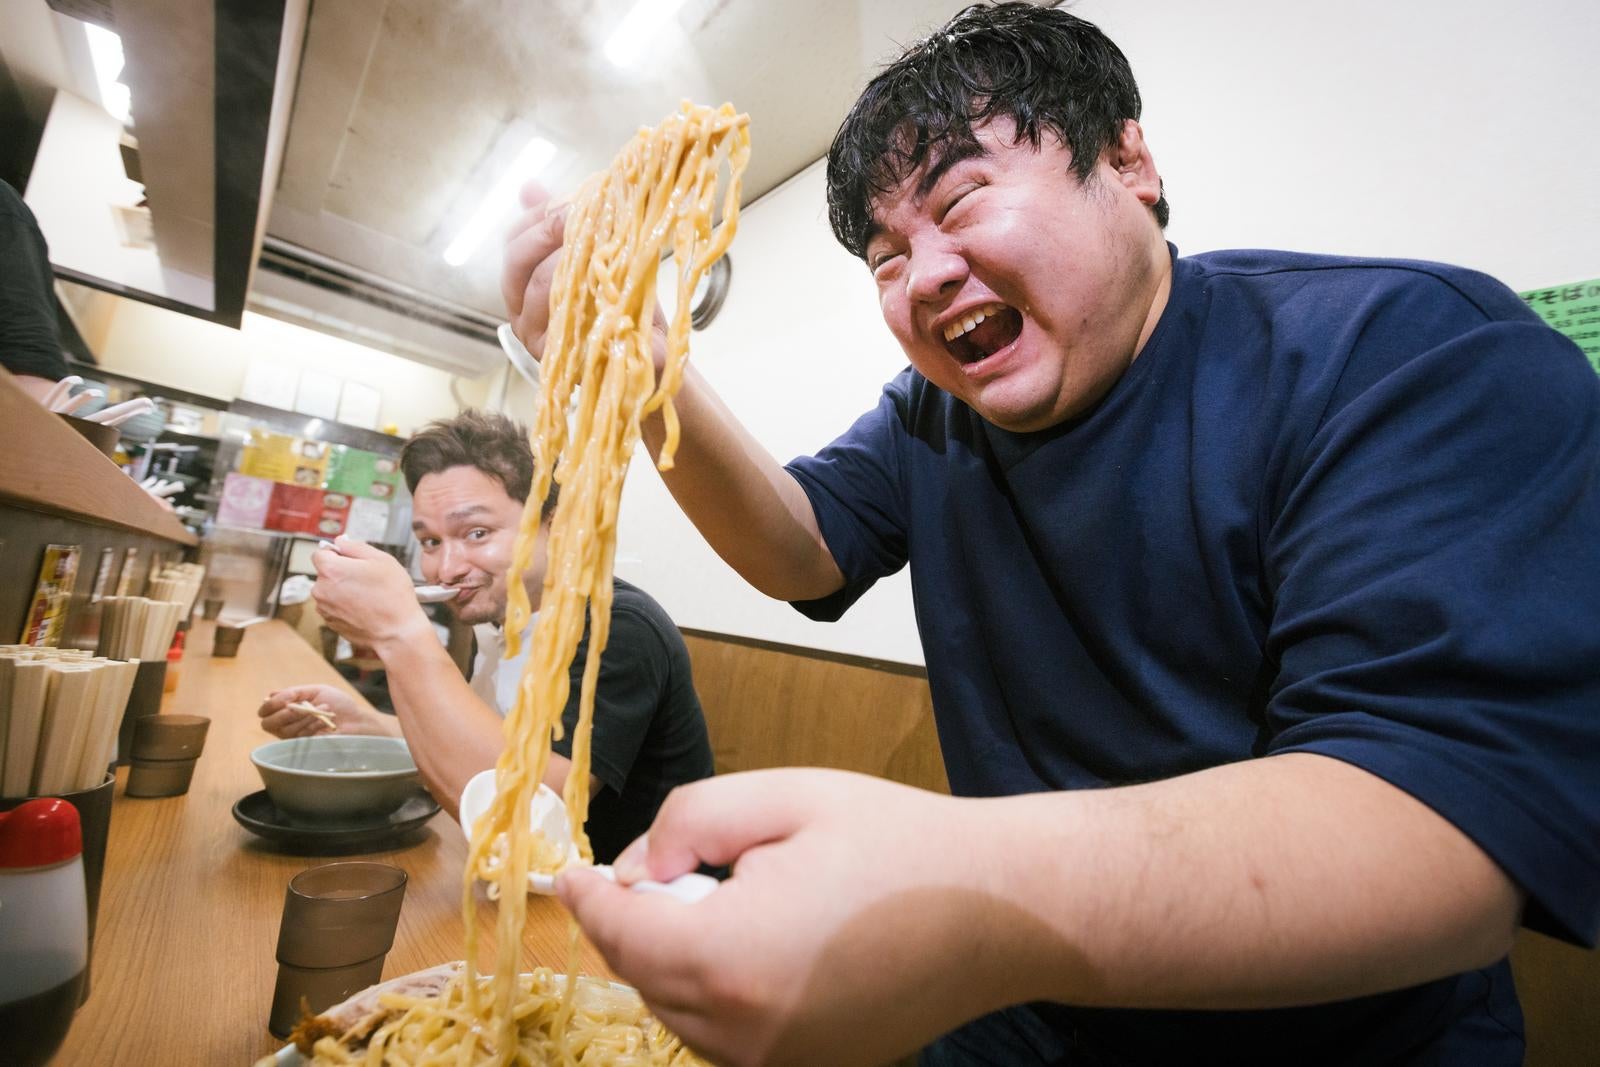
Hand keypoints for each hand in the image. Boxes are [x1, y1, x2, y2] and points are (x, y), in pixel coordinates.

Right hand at [257, 684, 398, 737]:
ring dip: (303, 717)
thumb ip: (294, 692)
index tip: (288, 698)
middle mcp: (285, 724)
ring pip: (285, 730)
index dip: (271, 704)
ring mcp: (293, 737)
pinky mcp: (304, 746)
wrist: (355, 720)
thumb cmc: (337, 703)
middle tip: (300, 705)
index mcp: (286, 708)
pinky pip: (298, 737)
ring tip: (322, 708)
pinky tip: (322, 720)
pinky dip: (310, 725)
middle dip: (284, 713)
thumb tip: (271, 694)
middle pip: (268, 724)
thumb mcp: (316, 691)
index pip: (265, 710)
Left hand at [311, 537, 431, 653]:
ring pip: (329, 590)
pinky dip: (345, 605)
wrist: (396, 632)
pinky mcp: (330, 623)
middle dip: (341, 573)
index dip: (336, 553)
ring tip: (367, 595)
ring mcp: (324, 608)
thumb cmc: (392, 595)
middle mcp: (321, 589)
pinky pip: (334, 606)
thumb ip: (355, 546)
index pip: (319, 553)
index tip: (350, 559)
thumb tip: (340, 542)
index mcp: (330, 570)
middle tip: (366, 578)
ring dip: (343, 590)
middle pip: (325, 573)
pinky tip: (364, 608)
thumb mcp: (381, 559)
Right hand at [501, 182, 668, 372]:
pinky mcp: (558, 358)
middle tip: (582, 215)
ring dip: (569, 257)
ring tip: (598, 241)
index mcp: (522, 283)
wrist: (652, 351)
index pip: (514, 239)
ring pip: (539, 286)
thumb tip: (528, 186)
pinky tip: (606, 277)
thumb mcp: (595, 256)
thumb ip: (563, 225)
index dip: (540, 214)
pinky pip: (565, 318)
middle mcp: (520, 311)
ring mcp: (535, 337)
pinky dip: (586, 293)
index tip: (575, 199)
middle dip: (549, 230)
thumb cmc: (623, 302)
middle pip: (517, 260)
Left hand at [557, 770, 1010, 1066]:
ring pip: (682, 1014)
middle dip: (638, 923)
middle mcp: (744, 1033)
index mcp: (729, 959)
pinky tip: (762, 943)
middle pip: (645, 979)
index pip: (621, 935)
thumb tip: (640, 869)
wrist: (1002, 908)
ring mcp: (779, 1064)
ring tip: (730, 901)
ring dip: (677, 960)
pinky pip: (728, 1036)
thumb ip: (689, 822)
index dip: (590, 898)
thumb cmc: (899, 840)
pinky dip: (718, 992)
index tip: (570, 873)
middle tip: (673, 868)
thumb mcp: (785, 795)